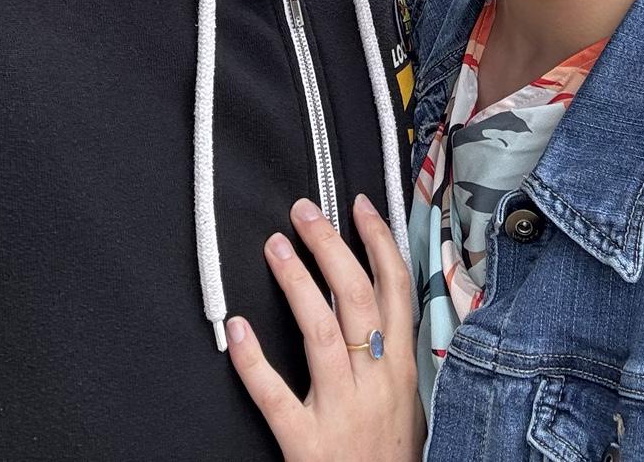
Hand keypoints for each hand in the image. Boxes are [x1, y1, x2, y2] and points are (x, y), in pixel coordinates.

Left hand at [227, 192, 423, 461]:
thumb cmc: (389, 454)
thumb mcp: (406, 397)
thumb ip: (389, 349)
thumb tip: (369, 291)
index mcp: (401, 367)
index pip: (396, 288)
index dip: (378, 240)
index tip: (357, 205)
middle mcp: (376, 382)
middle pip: (356, 297)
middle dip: (330, 246)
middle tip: (303, 211)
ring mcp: (342, 412)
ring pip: (321, 333)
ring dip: (297, 284)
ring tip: (274, 247)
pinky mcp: (307, 444)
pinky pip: (276, 396)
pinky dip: (254, 361)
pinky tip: (237, 328)